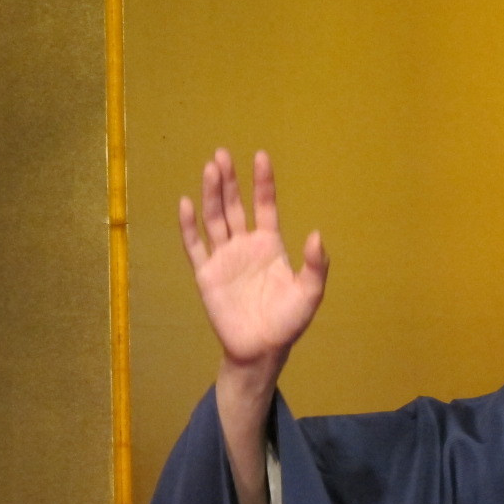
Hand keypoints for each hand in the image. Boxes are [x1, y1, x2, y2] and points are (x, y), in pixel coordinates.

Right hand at [179, 148, 327, 377]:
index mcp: (270, 246)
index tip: (261, 157)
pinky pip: (195, 245)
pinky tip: (187, 203)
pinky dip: (189, 225)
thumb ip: (316, 266)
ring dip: (211, 194)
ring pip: (214, 218)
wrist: (261, 349)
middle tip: (223, 154)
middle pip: (234, 205)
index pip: (264, 206)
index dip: (263, 183)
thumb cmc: (288, 322)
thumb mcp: (310, 293)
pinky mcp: (206, 273)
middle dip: (229, 181)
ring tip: (210, 168)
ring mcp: (224, 257)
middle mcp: (245, 246)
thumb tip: (317, 235)